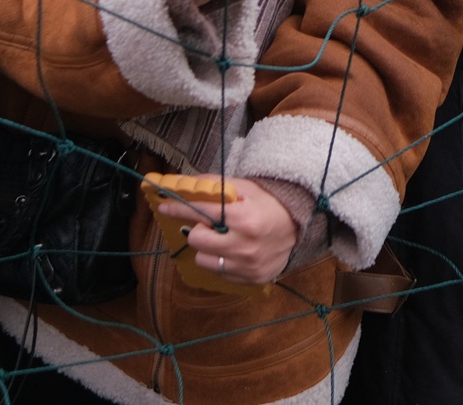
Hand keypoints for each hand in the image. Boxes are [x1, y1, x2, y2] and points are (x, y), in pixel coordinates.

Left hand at [161, 176, 299, 284]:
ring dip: (208, 249)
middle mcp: (244, 244)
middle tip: (209, 226)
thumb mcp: (246, 188)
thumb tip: (184, 182)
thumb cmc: (269, 204)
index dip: (179, 208)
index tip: (164, 206)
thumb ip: (216, 185)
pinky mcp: (250, 279)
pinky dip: (221, 261)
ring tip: (221, 241)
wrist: (299, 227)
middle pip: (197, 240)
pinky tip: (233, 252)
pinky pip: (219, 273)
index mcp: (243, 218)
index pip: (201, 212)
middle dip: (199, 230)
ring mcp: (247, 265)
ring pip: (204, 260)